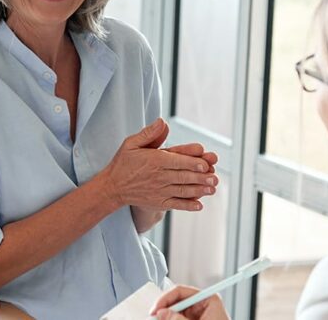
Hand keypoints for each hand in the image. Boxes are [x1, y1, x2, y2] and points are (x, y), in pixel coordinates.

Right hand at [96, 118, 218, 211]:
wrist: (113, 187)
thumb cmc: (123, 162)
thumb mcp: (131, 143)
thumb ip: (148, 133)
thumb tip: (162, 122)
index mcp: (154, 160)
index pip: (177, 161)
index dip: (192, 162)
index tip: (205, 164)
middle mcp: (158, 176)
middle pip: (183, 176)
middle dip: (200, 177)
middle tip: (215, 177)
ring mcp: (159, 191)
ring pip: (182, 190)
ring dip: (199, 190)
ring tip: (212, 189)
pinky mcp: (158, 202)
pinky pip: (175, 204)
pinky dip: (188, 205)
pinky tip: (199, 205)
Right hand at [150, 285, 228, 319]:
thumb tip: (161, 313)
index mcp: (208, 300)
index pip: (181, 291)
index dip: (166, 298)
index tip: (156, 309)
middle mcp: (202, 305)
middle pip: (176, 301)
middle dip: (164, 309)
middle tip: (152, 317)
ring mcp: (197, 315)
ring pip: (175, 312)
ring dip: (166, 316)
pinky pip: (178, 319)